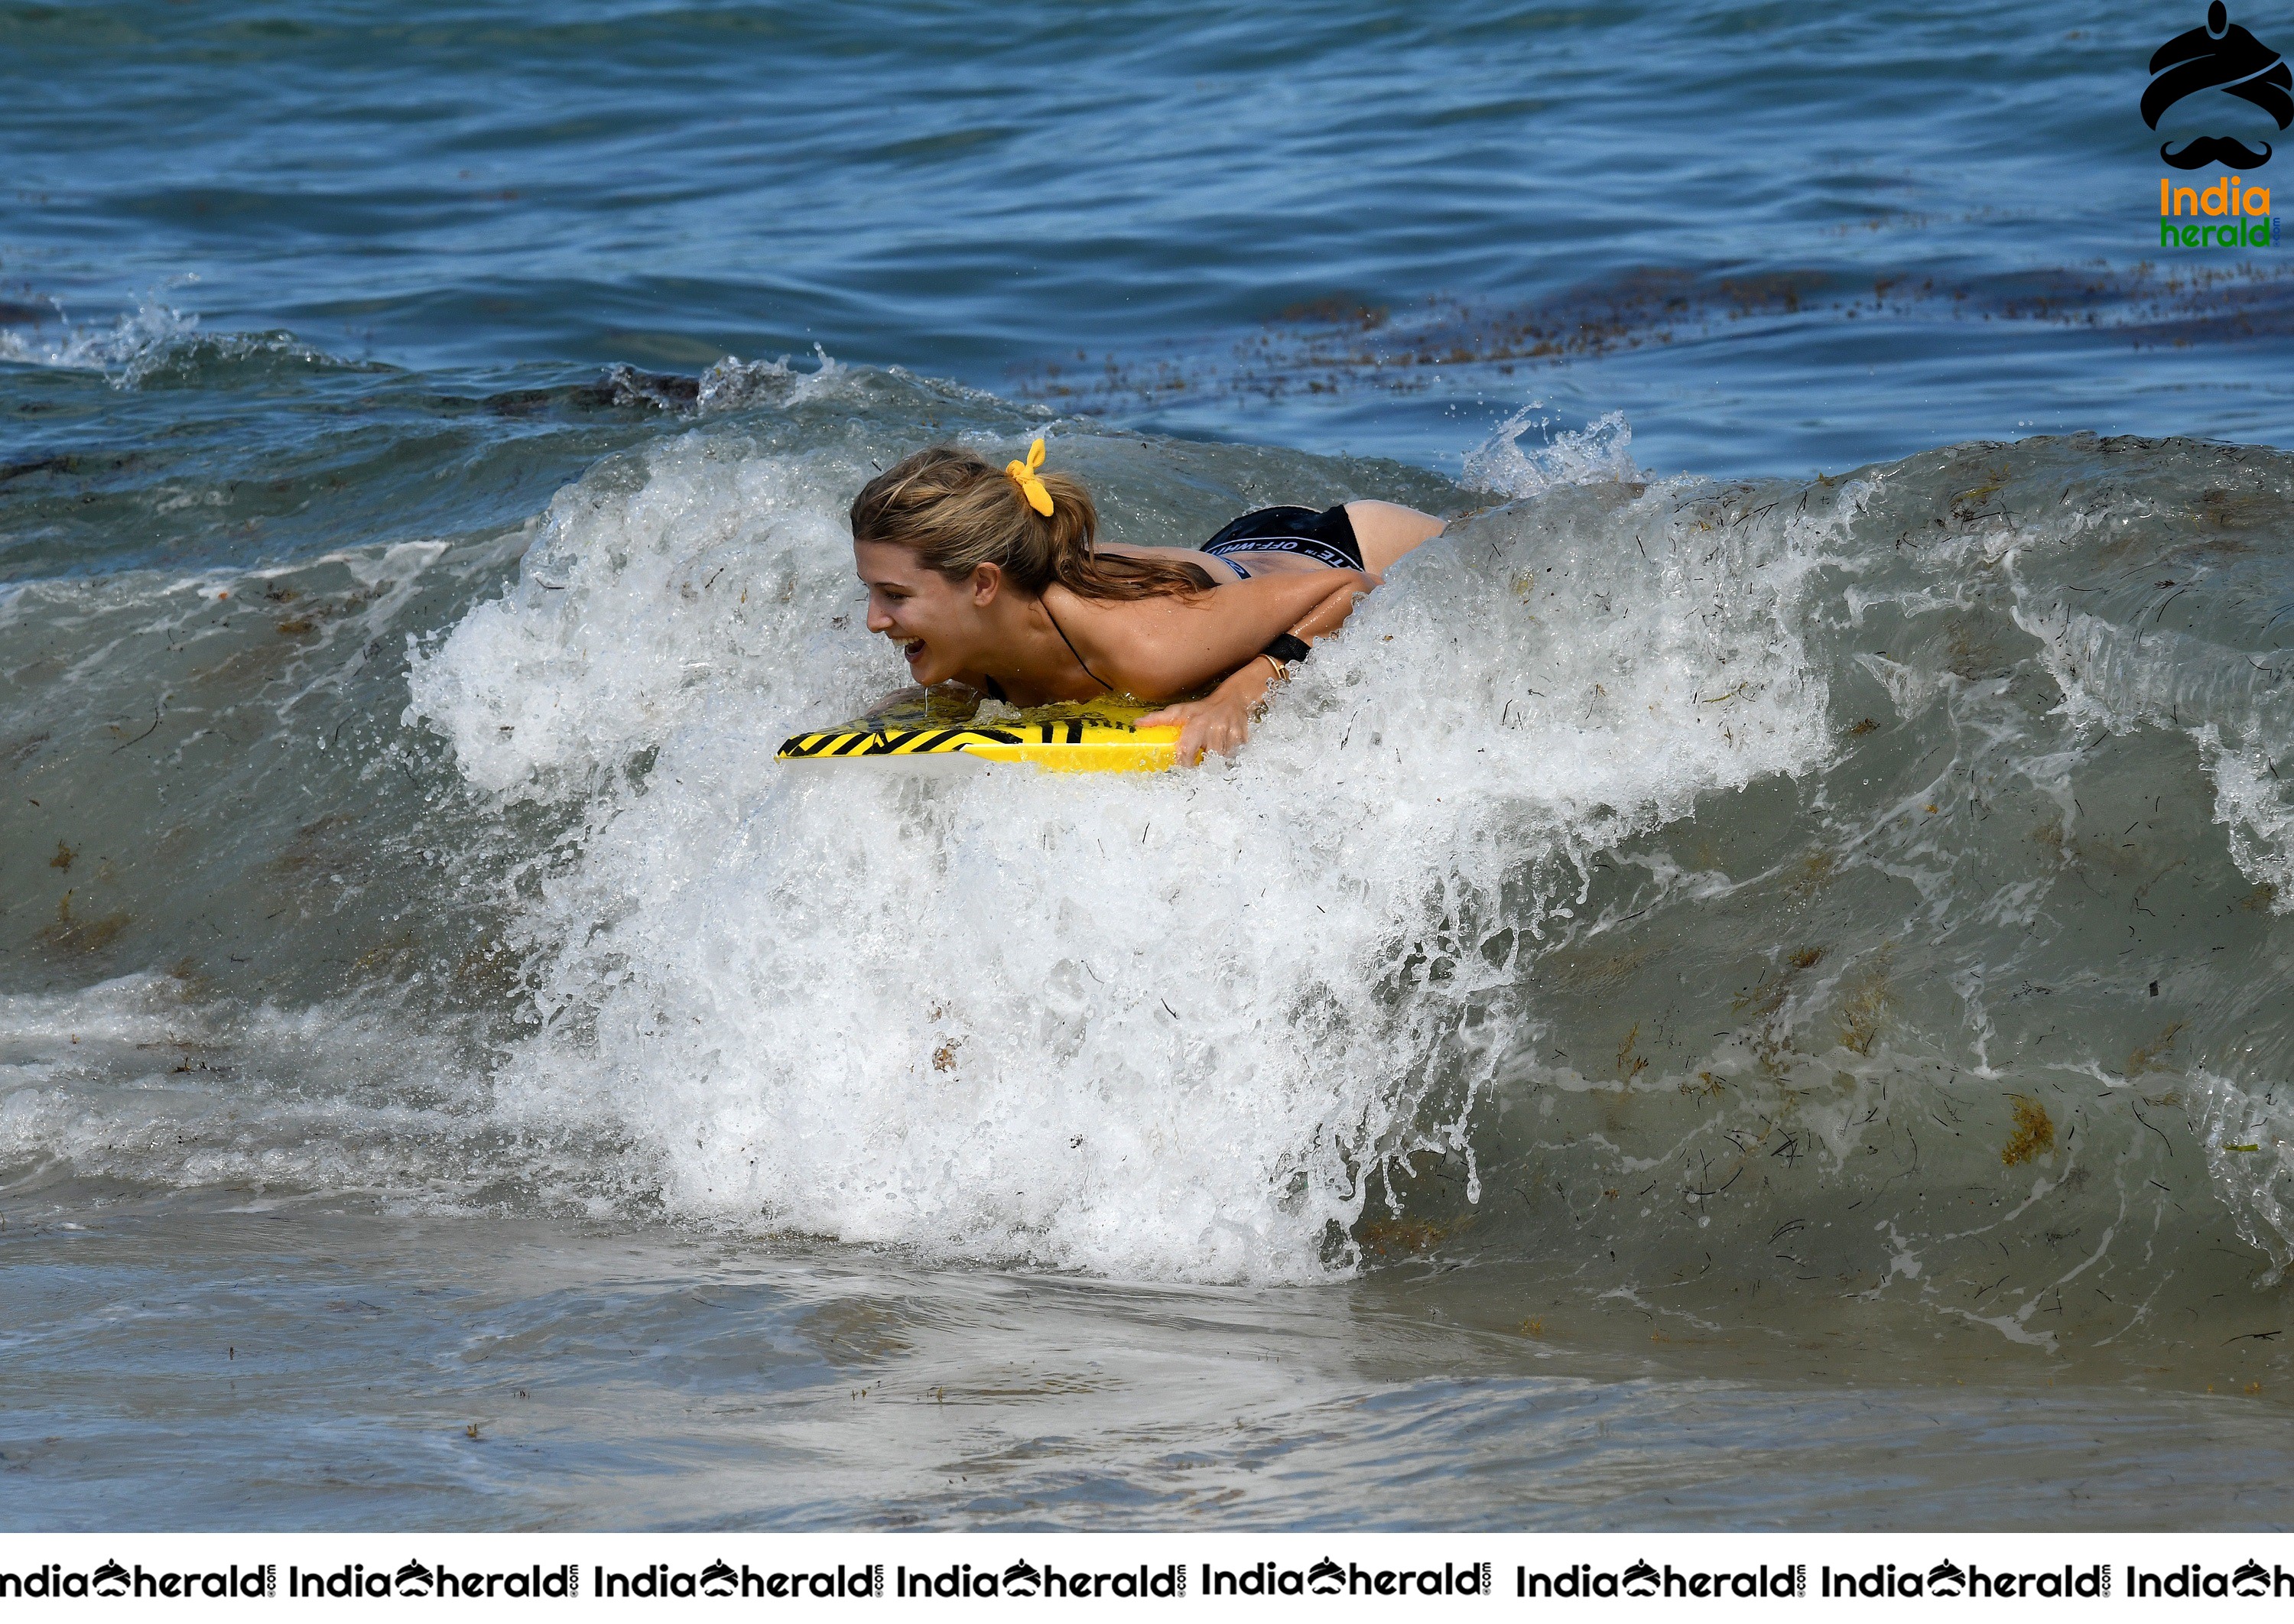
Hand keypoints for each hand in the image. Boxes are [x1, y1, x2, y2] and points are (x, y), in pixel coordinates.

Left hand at [1136, 684, 1255, 767]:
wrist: (1232, 700)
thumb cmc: (1202, 709)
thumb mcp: (1180, 711)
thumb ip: (1159, 719)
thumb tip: (1138, 724)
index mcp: (1197, 725)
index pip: (1187, 752)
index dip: (1184, 764)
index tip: (1183, 766)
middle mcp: (1214, 729)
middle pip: (1208, 759)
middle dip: (1204, 763)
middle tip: (1200, 761)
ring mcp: (1230, 734)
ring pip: (1223, 759)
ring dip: (1217, 760)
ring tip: (1212, 752)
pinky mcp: (1242, 739)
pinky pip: (1236, 755)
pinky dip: (1230, 755)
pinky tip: (1225, 747)